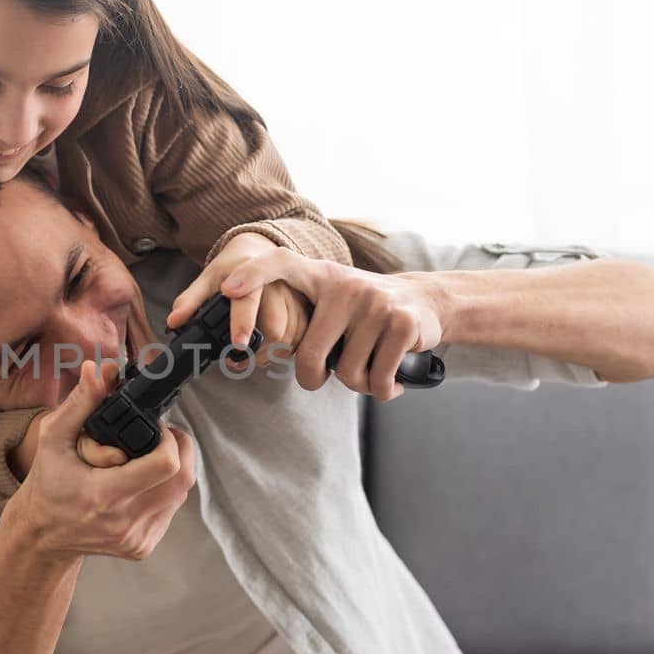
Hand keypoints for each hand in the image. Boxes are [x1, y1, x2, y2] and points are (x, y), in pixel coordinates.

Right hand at [2, 359, 197, 563]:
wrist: (42, 534)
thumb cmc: (47, 483)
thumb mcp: (53, 438)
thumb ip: (80, 402)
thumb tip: (100, 370)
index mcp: (105, 494)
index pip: (166, 465)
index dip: (169, 439)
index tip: (155, 428)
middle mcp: (125, 521)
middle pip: (182, 479)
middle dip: (180, 450)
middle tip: (160, 438)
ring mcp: (136, 537)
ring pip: (181, 495)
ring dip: (174, 470)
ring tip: (148, 458)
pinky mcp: (142, 547)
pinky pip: (171, 512)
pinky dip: (165, 492)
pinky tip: (143, 483)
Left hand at [166, 233, 309, 368]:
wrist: (261, 251)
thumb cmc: (232, 269)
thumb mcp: (208, 278)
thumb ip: (190, 301)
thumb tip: (173, 322)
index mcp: (250, 273)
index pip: (248, 300)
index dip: (243, 323)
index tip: (237, 344)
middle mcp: (278, 284)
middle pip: (275, 329)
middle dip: (255, 351)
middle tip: (236, 355)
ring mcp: (295, 297)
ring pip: (290, 338)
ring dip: (271, 354)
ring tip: (252, 354)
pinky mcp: (306, 308)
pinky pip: (302, 338)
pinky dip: (287, 350)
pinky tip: (272, 348)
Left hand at [219, 246, 445, 400]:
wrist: (426, 301)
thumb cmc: (365, 312)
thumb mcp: (334, 300)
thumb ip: (305, 317)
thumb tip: (254, 354)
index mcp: (322, 276)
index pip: (280, 262)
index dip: (252, 275)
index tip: (227, 290)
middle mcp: (346, 285)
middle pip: (311, 356)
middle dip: (315, 379)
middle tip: (327, 377)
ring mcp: (376, 304)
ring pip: (348, 374)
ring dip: (358, 385)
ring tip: (369, 371)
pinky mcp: (402, 324)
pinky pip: (378, 378)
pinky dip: (382, 390)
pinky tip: (390, 382)